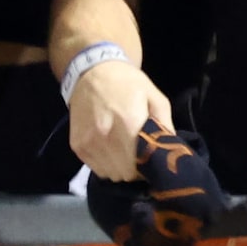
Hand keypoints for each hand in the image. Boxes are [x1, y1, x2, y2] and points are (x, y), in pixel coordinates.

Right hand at [66, 55, 169, 183]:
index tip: (150, 160)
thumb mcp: (154, 96)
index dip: (147, 167)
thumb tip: (169, 149)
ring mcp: (88, 143)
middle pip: (124, 174)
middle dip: (134, 169)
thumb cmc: (128, 83)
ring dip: (119, 168)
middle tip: (138, 156)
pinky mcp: (76, 145)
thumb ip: (164, 124)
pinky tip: (110, 148)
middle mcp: (105, 137)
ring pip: (109, 174)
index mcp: (128, 124)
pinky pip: (95, 168)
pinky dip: (105, 163)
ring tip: (123, 151)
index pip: (139, 166)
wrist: (93, 71)